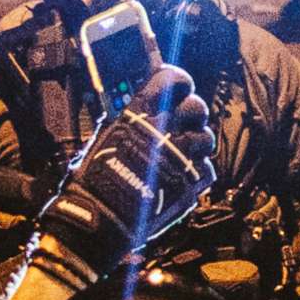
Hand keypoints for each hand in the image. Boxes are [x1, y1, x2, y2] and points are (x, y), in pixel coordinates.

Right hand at [30, 66, 216, 284]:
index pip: (172, 79)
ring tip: (180, 153)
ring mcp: (183, 156)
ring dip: (195, 142)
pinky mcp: (192, 182)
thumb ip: (126, 120)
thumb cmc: (93, 182)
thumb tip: (137, 107)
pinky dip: (197, 171)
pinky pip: (207, 167)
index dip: (178, 81)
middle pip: (196, 106)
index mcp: (141, 114)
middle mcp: (166, 129)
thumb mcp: (103, 139)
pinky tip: (181, 175)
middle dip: (190, 113)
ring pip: (205, 137)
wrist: (99, 221)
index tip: (177, 85)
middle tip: (180, 122)